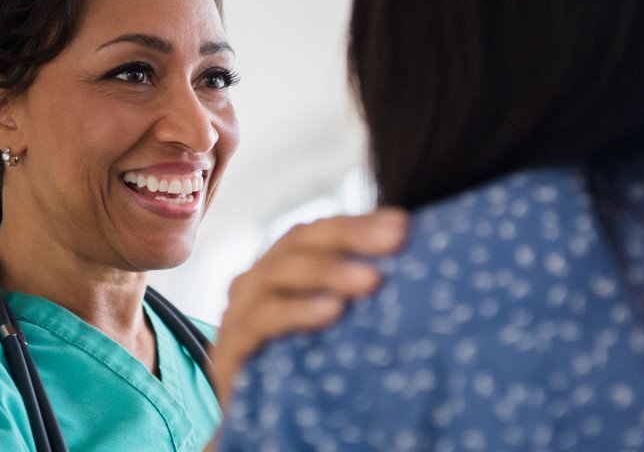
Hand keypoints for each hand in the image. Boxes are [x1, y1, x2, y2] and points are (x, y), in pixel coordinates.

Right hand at [208, 207, 407, 410]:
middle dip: (349, 236)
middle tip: (395, 240)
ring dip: (328, 271)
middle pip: (299, 241)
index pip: (318, 232)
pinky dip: (298, 311)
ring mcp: (239, 311)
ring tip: (372, 280)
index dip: (357, 223)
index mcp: (280, 267)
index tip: (402, 224)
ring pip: (280, 272)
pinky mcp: (231, 347)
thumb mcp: (327, 323)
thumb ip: (353, 292)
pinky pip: (263, 320)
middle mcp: (257, 280)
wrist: (253, 420)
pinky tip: (332, 312)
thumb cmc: (297, 366)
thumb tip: (413, 265)